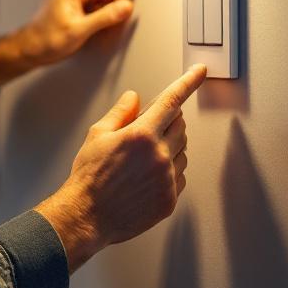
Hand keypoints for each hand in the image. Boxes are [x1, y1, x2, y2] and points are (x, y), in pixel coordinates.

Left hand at [0, 0, 145, 89]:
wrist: (29, 48)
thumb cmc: (46, 39)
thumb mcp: (79, 31)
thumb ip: (104, 18)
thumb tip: (124, 7)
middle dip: (116, 5)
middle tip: (120, 22)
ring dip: (108, 12)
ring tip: (104, 31)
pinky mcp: (72, 0)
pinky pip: (94, 3)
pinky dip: (100, 15)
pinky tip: (97, 28)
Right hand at [33, 64, 206, 272]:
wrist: (86, 216)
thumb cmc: (88, 177)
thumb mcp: (97, 135)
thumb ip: (121, 113)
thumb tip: (133, 98)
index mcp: (141, 135)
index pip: (172, 100)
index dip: (188, 82)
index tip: (200, 72)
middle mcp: (159, 155)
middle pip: (181, 126)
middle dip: (168, 122)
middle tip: (147, 131)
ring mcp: (167, 179)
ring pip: (183, 152)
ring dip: (169, 148)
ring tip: (141, 161)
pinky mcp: (169, 199)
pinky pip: (180, 177)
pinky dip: (169, 172)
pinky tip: (146, 178)